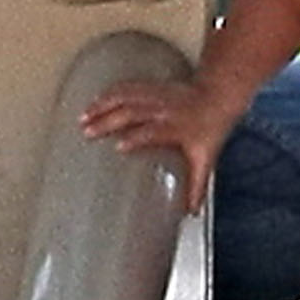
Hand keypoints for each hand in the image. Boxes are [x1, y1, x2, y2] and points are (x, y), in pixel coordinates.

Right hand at [81, 78, 231, 212]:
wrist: (216, 97)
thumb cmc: (209, 129)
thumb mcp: (205, 159)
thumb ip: (196, 186)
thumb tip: (190, 212)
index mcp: (176, 127)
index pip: (153, 131)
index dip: (136, 138)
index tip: (118, 146)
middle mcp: (164, 109)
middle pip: (132, 111)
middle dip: (108, 120)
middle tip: (88, 131)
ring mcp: (155, 95)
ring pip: (125, 96)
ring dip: (102, 105)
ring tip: (83, 118)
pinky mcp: (149, 87)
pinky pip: (125, 88)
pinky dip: (107, 95)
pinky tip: (93, 102)